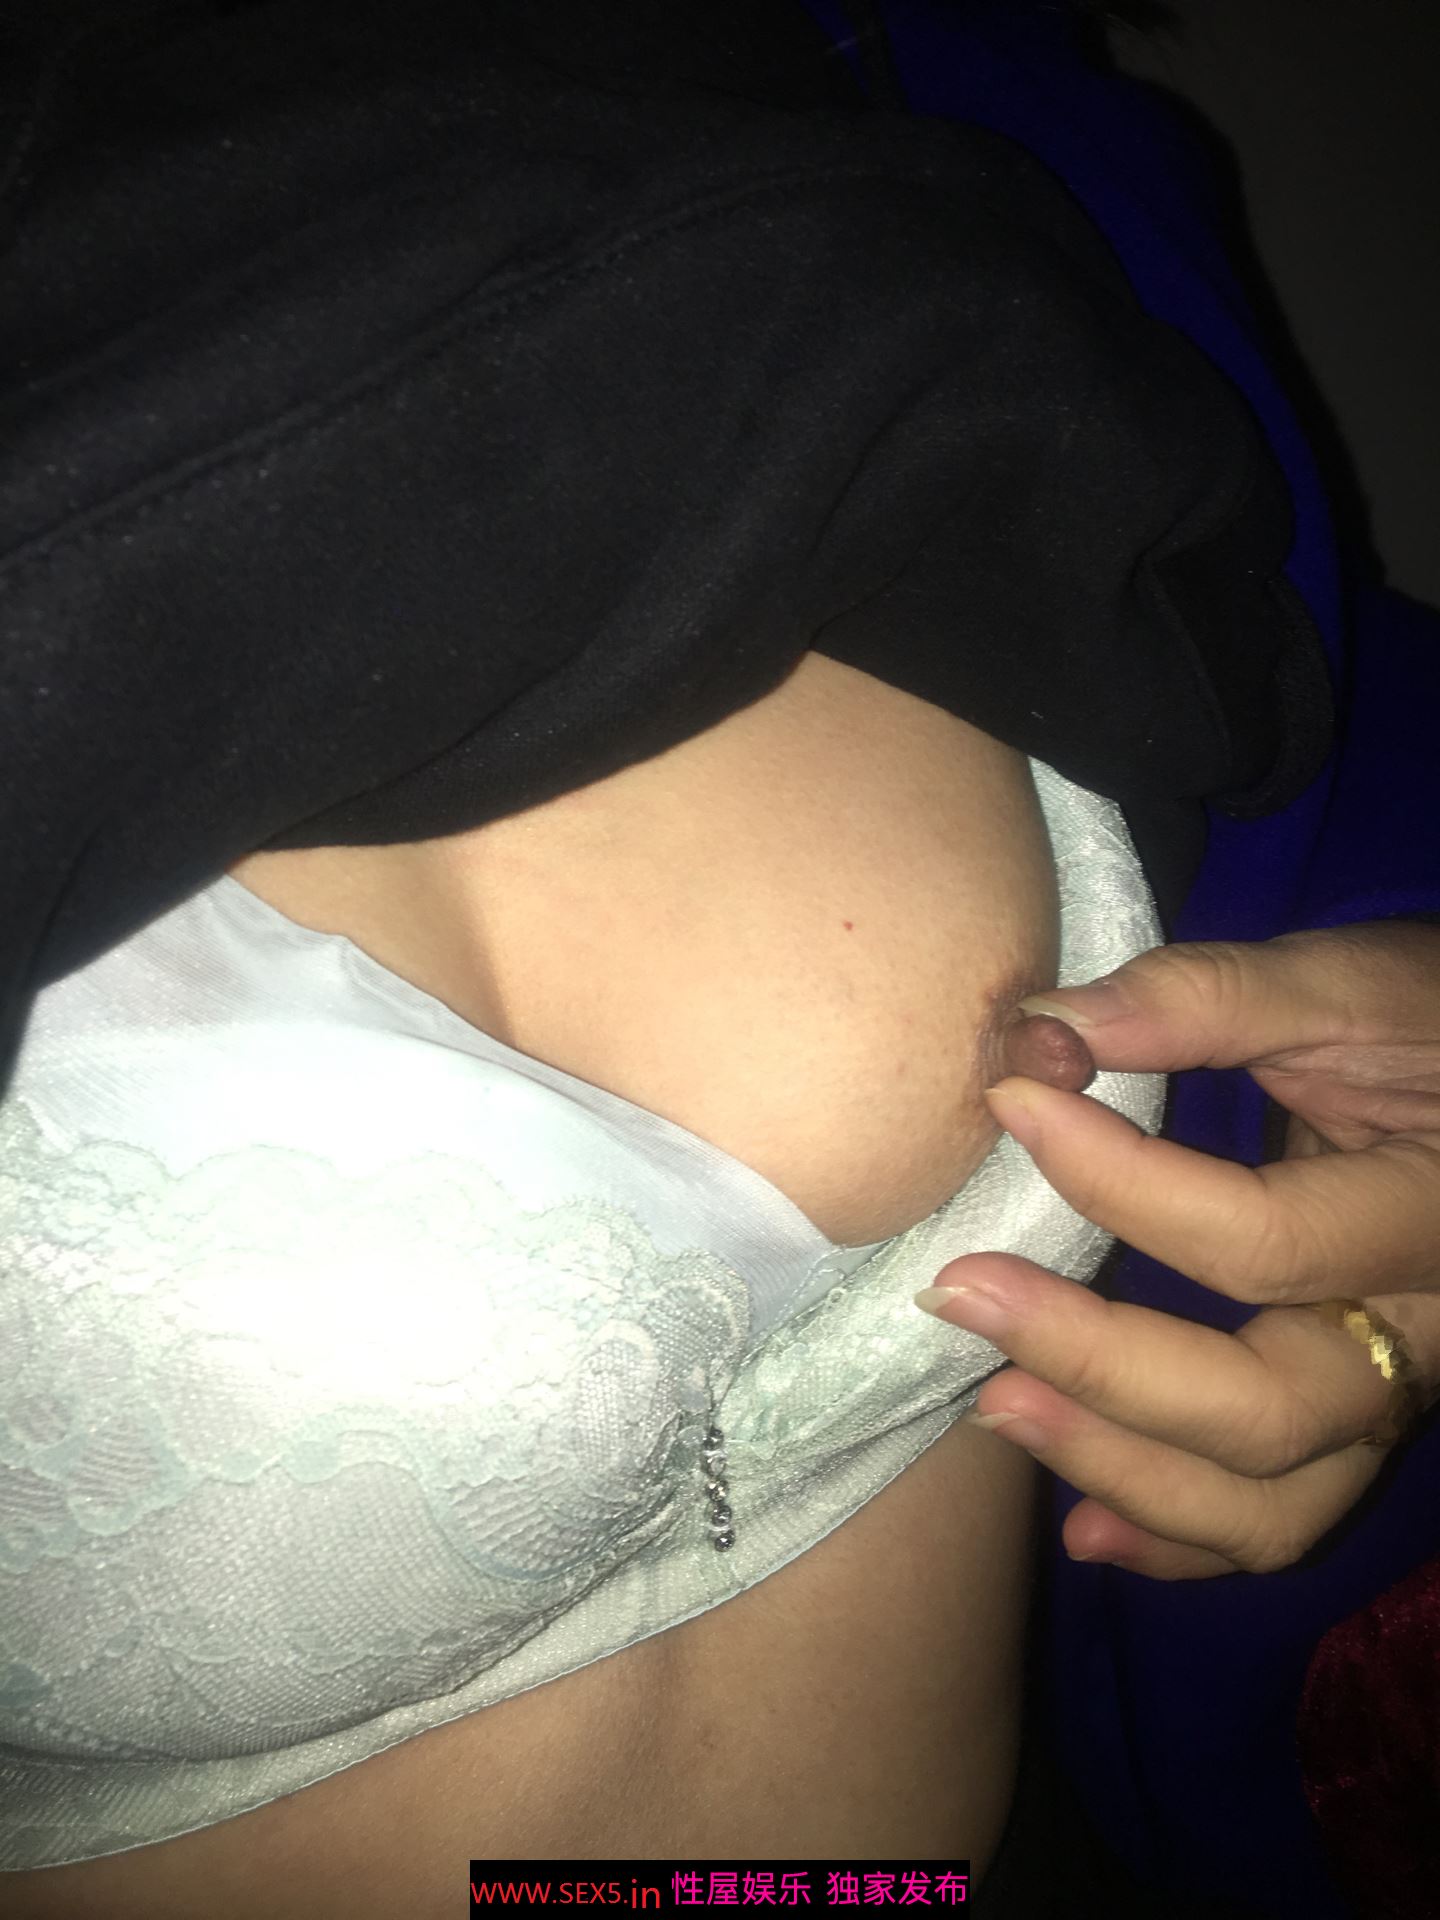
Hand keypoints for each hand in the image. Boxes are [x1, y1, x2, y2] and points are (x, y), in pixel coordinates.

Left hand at [919, 921, 1439, 1577]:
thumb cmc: (1422, 1023)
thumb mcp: (1347, 985)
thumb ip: (1208, 999)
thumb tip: (1045, 1029)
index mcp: (1435, 1219)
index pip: (1264, 1240)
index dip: (1121, 1182)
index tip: (1011, 1101)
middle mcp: (1424, 1339)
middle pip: (1268, 1409)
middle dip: (1097, 1362)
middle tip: (962, 1293)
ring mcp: (1391, 1400)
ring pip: (1272, 1506)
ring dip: (1121, 1471)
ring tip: (995, 1406)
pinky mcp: (1352, 1427)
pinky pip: (1277, 1523)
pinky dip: (1176, 1538)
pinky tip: (1084, 1527)